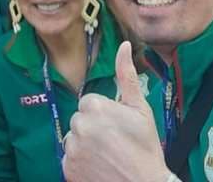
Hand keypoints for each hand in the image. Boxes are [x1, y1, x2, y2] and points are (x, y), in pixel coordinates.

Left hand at [62, 42, 171, 181]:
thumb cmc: (146, 147)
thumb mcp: (140, 109)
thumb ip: (126, 75)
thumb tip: (124, 45)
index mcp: (94, 106)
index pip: (89, 103)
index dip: (105, 115)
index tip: (119, 128)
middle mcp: (79, 124)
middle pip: (80, 119)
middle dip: (94, 128)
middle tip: (115, 143)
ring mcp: (71, 148)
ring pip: (74, 138)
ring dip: (86, 144)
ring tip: (107, 155)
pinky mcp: (67, 167)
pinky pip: (69, 157)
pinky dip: (80, 162)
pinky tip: (98, 166)